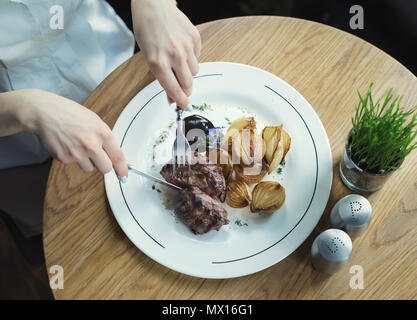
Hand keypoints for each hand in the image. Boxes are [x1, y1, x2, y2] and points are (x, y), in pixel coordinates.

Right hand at [12, 89, 127, 178]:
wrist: (44, 112)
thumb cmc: (68, 113)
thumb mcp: (94, 120)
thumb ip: (104, 137)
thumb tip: (111, 152)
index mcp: (102, 133)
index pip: (118, 156)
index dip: (122, 169)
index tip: (124, 175)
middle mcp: (91, 144)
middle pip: (105, 168)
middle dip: (103, 165)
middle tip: (97, 158)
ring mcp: (77, 153)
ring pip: (89, 168)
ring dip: (86, 160)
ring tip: (77, 144)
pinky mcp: (64, 158)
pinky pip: (73, 164)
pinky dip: (71, 157)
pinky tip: (66, 144)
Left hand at [131, 0, 200, 108]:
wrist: (153, 6)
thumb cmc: (147, 30)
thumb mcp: (148, 57)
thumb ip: (162, 78)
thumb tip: (172, 96)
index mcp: (158, 62)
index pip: (173, 89)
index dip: (180, 101)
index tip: (184, 106)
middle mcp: (174, 55)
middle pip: (188, 83)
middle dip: (185, 88)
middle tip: (182, 87)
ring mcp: (186, 46)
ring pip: (194, 71)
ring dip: (188, 71)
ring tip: (178, 61)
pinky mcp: (195, 38)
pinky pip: (197, 56)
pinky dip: (191, 56)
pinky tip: (182, 48)